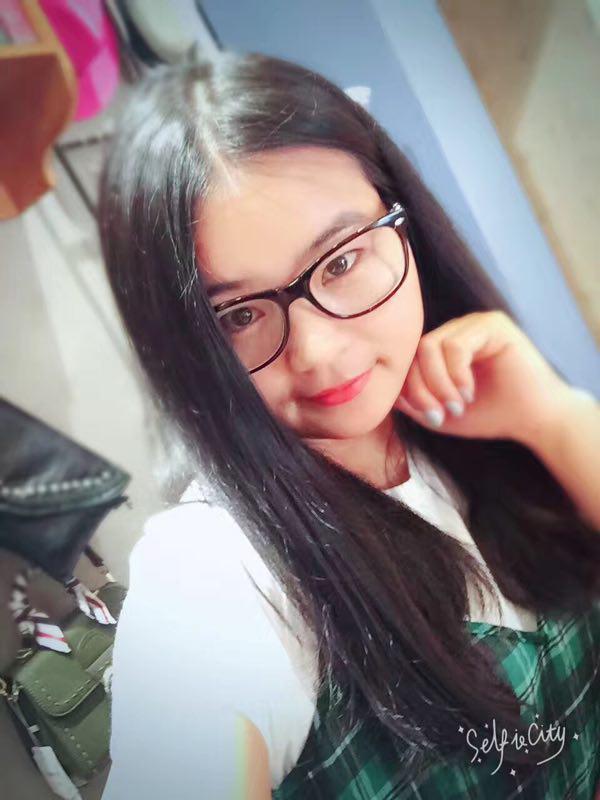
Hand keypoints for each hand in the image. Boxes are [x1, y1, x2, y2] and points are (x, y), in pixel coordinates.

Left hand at [394, 310, 572, 447]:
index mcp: (442, 348)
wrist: (534, 420)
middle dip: (421, 388)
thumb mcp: (439, 414)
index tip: (432, 417)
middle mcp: (456, 331)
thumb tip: (385, 392)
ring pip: (430, 346)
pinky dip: (456, 374)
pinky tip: (469, 392)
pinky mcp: (492, 325)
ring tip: (458, 404)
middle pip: (415, 351)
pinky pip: (456, 345)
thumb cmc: (490, 415)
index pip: (409, 359)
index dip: (410, 390)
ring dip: (438, 383)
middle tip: (440, 414)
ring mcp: (473, 324)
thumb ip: (412, 403)